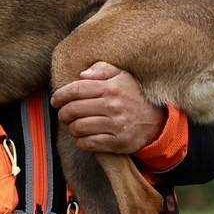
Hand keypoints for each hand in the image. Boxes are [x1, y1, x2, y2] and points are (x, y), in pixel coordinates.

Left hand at [50, 62, 166, 153]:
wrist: (158, 122)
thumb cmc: (134, 97)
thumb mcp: (123, 76)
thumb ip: (102, 69)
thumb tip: (82, 74)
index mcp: (112, 87)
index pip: (76, 90)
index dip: (60, 95)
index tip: (55, 101)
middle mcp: (113, 105)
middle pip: (73, 110)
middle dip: (63, 114)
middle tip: (64, 115)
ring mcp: (116, 125)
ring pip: (77, 128)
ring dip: (72, 128)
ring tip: (75, 125)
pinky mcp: (118, 142)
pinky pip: (88, 143)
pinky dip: (81, 141)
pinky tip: (84, 137)